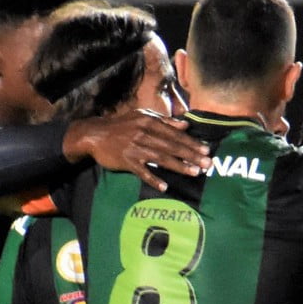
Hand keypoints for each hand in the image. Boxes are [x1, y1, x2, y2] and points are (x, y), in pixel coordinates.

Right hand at [65, 111, 208, 191]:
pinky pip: (142, 172)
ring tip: (194, 173)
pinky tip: (164, 186)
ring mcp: (135, 148)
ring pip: (161, 158)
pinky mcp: (127, 161)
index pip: (175, 134)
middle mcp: (144, 134)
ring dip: (179, 166)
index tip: (206, 150)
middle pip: (172, 146)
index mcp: (150, 123)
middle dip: (191, 155)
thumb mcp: (142, 117)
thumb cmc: (122, 126)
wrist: (95, 134)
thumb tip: (185, 124)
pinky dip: (153, 179)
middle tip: (207, 164)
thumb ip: (164, 121)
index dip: (191, 142)